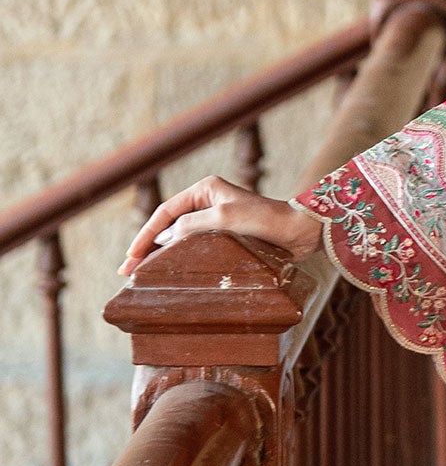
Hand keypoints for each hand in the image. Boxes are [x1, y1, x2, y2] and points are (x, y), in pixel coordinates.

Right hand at [117, 177, 323, 279]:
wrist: (299, 232)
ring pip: (180, 238)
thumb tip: (163, 239)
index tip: (131, 256)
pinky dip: (181, 260)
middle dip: (147, 248)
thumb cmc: (265, 219)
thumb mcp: (224, 218)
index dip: (145, 235)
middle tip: (127, 271)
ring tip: (142, 276)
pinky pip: (196, 247)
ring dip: (161, 256)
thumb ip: (191, 226)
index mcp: (204, 190)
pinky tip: (171, 274)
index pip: (165, 212)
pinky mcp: (226, 236)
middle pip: (168, 226)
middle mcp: (207, 202)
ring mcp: (216, 220)